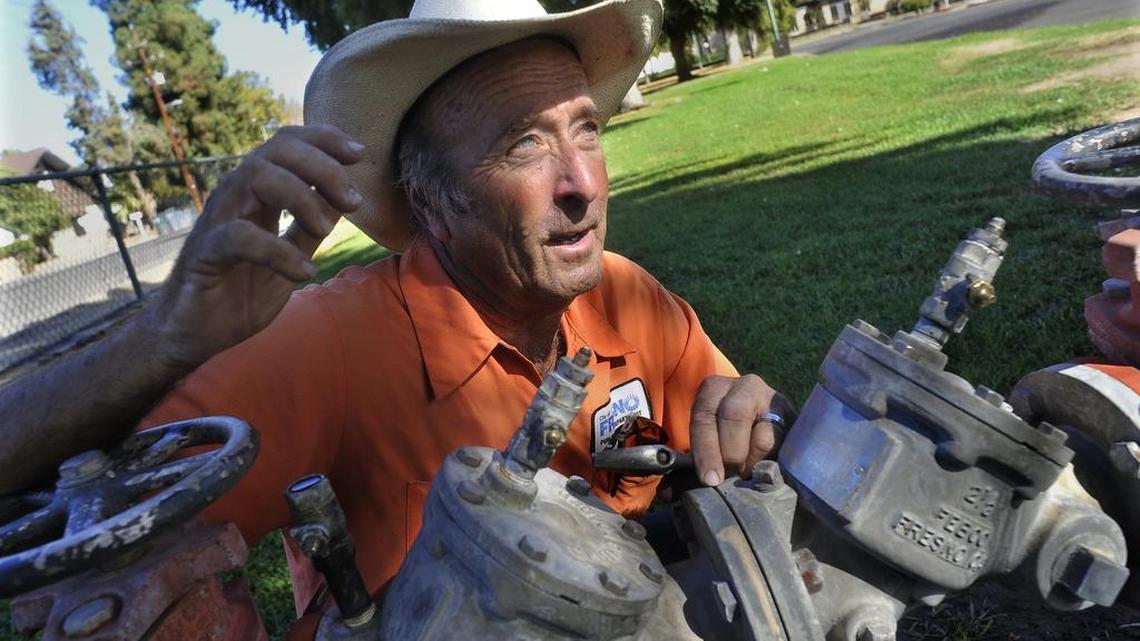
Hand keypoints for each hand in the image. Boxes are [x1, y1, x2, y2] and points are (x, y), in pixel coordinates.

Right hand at [141, 124, 364, 367]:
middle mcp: (235, 199)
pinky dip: (278, 252)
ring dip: (301, 198)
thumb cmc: (240, 290)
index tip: (360, 153)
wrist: (193, 333)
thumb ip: (312, 228)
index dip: (323, 139)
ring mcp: (216, 222)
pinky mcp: (203, 256)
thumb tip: (344, 200)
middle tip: (353, 201)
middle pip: (275, 150)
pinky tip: (303, 272)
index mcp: (256, 195)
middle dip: (322, 166)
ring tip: (324, 230)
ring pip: (254, 176)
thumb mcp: (291, 256)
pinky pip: (237, 237)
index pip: (286, 144)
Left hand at [690, 374, 787, 485]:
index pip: (704, 415)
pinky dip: (774, 464)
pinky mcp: (795, 417)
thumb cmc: (723, 435)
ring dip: (753, 463)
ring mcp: (773, 398)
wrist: (762, 419)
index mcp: (713, 389)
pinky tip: (767, 473)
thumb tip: (668, 493)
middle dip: (730, 453)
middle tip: (731, 477)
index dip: (706, 449)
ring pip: (763, 435)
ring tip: (748, 475)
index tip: (709, 479)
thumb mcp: (704, 440)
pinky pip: (786, 445)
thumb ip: (687, 464)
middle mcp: (744, 385)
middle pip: (734, 415)